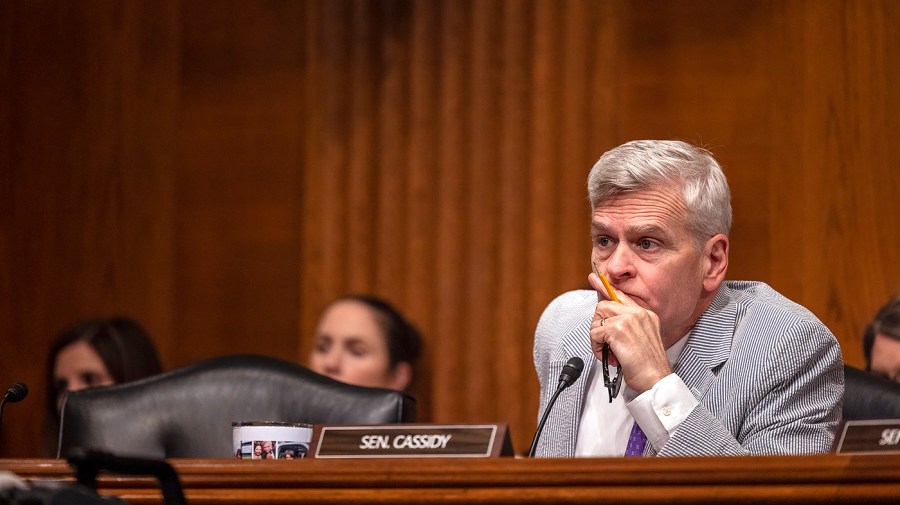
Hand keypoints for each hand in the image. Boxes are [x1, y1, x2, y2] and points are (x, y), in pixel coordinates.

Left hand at [588, 272, 671, 393]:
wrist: (655, 379)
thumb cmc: (649, 366)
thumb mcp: (643, 340)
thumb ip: (629, 327)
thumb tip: (608, 324)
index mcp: (646, 314)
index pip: (622, 295)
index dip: (605, 287)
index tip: (595, 278)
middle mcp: (638, 313)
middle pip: (604, 306)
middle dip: (598, 325)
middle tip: (605, 343)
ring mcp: (628, 319)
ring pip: (597, 319)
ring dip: (597, 338)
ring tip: (609, 351)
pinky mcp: (617, 330)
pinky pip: (594, 333)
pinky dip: (596, 347)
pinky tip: (609, 356)